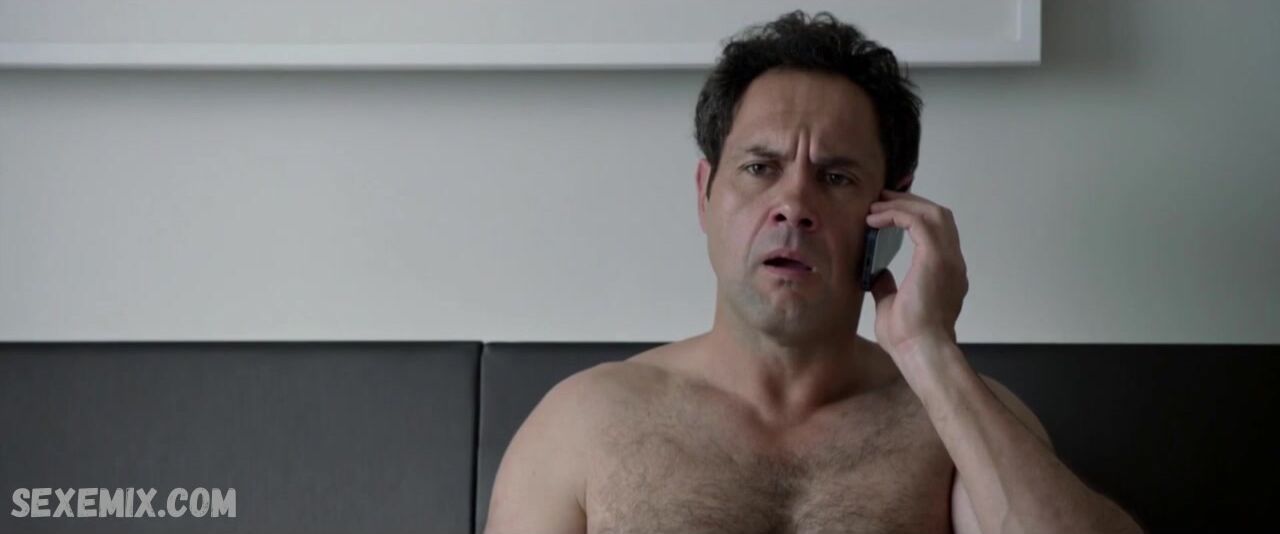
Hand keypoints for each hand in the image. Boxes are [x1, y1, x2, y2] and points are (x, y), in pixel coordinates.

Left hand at [864, 186, 968, 355]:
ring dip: (904, 204)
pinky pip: (919, 222)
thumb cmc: (907, 338)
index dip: (913, 216)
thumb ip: (887, 286)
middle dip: (910, 203)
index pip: (937, 232)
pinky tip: (874, 219)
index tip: (886, 214)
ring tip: (876, 205)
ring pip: (933, 213)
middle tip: (881, 200)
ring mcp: (949, 260)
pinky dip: (897, 214)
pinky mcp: (937, 259)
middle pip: (939, 216)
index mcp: (947, 273)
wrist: (921, 352)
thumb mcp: (891, 305)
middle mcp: (953, 263)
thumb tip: (876, 274)